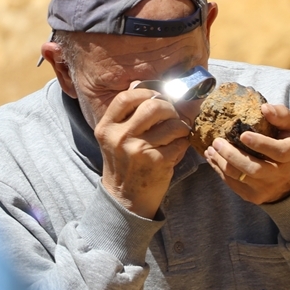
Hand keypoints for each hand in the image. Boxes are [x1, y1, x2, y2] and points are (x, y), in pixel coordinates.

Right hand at [96, 83, 192, 217]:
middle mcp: (120, 137)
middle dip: (169, 108)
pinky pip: (180, 142)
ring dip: (181, 127)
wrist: (124, 200)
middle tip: (172, 115)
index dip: (145, 92)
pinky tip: (176, 148)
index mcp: (106, 128)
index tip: (155, 97)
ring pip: (172, 124)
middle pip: (153, 106)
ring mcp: (139, 150)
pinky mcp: (157, 162)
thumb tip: (151, 90)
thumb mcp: (114, 140)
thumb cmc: (123, 166)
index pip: (126, 98)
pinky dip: (183, 143)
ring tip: (177, 133)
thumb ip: (126, 118)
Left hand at [204, 104, 289, 204]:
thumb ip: (282, 115)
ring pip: (239, 177)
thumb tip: (264, 108)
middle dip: (233, 155)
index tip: (243, 135)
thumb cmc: (289, 144)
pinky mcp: (253, 196)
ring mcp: (266, 188)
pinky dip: (220, 170)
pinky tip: (213, 158)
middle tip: (217, 142)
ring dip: (221, 162)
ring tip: (211, 149)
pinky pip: (233, 184)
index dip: (260, 144)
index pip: (278, 152)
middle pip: (254, 169)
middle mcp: (281, 175)